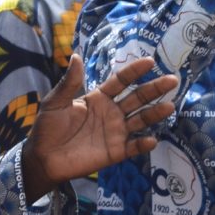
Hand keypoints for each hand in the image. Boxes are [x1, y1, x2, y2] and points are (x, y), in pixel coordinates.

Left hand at [22, 55, 179, 196]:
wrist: (42, 158)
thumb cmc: (47, 128)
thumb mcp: (55, 103)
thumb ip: (68, 83)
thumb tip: (76, 56)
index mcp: (98, 98)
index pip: (120, 82)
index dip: (134, 72)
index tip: (150, 61)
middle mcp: (111, 113)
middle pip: (137, 98)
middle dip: (154, 89)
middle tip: (172, 80)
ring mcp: (115, 132)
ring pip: (140, 120)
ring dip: (155, 114)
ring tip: (169, 107)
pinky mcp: (115, 152)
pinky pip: (133, 147)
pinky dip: (142, 144)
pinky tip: (151, 140)